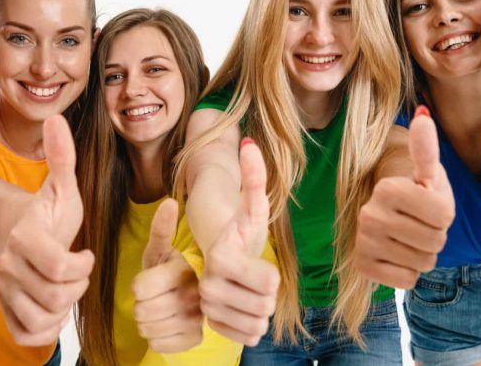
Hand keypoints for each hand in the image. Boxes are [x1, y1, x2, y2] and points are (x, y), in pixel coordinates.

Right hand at [0, 115, 94, 345]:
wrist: (14, 233)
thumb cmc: (46, 212)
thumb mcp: (61, 186)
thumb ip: (61, 157)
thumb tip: (56, 118)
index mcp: (26, 238)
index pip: (61, 267)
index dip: (82, 265)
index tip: (85, 255)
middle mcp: (11, 267)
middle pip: (57, 296)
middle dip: (78, 285)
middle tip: (77, 270)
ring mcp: (6, 291)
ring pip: (43, 319)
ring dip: (63, 308)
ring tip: (65, 286)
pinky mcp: (7, 313)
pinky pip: (29, 335)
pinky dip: (46, 328)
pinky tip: (52, 306)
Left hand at [132, 199, 203, 352]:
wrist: (184, 297)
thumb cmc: (166, 271)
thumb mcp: (159, 250)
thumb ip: (161, 228)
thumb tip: (169, 202)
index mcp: (185, 270)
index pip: (140, 289)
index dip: (137, 287)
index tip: (147, 283)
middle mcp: (195, 295)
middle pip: (142, 311)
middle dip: (139, 305)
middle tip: (151, 298)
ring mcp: (196, 319)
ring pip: (147, 329)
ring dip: (145, 322)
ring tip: (158, 311)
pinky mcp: (194, 339)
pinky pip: (157, 345)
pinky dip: (155, 338)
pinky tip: (165, 325)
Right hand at [198, 138, 278, 345]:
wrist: (221, 259)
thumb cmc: (242, 232)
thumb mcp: (252, 208)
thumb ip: (253, 179)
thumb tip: (250, 144)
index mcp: (220, 258)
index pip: (268, 282)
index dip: (271, 277)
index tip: (262, 266)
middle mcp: (208, 285)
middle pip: (265, 306)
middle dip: (268, 295)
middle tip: (256, 280)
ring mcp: (209, 308)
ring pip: (257, 325)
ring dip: (261, 312)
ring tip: (250, 293)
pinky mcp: (213, 327)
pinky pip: (247, 338)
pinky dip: (251, 327)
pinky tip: (244, 309)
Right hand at [354, 106, 454, 287]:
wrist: (386, 215)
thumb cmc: (415, 192)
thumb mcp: (427, 173)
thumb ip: (427, 150)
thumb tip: (423, 116)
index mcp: (388, 188)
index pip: (444, 216)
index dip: (445, 214)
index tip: (428, 205)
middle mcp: (370, 214)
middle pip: (436, 242)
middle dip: (436, 236)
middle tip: (419, 223)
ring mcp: (363, 241)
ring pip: (423, 263)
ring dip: (424, 254)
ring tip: (409, 237)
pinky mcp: (362, 266)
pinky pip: (408, 281)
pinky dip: (409, 271)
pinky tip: (397, 254)